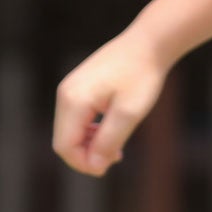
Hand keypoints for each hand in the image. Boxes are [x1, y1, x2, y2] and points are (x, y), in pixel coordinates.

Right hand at [52, 30, 168, 175]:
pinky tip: (112, 133)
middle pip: (64, 141)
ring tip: (118, 148)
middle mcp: (65, 95)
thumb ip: (109, 141)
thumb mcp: (129, 113)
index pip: (65, 146)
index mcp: (73, 101)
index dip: (84, 164)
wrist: (147, 45)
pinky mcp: (78, 88)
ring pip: (70, 131)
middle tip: (118, 157)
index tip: (111, 167)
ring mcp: (69, 90)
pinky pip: (77, 120)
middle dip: (87, 156)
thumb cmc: (141, 77)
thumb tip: (94, 167)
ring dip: (90, 145)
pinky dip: (91, 132)